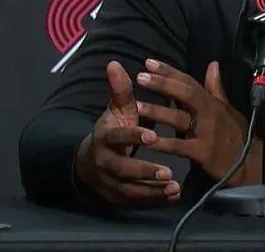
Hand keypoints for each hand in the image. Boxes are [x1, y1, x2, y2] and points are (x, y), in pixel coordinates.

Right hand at [73, 60, 181, 206]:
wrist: (90, 161)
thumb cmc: (112, 130)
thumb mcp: (116, 110)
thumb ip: (120, 90)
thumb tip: (114, 63)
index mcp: (105, 138)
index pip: (118, 137)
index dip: (134, 137)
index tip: (153, 134)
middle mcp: (105, 162)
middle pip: (122, 169)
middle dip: (144, 170)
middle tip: (168, 171)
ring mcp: (109, 182)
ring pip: (129, 190)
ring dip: (152, 190)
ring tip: (174, 188)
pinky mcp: (117, 197)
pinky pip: (135, 201)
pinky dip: (153, 200)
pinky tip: (172, 197)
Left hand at [135, 58, 261, 187]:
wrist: (249, 163)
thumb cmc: (235, 134)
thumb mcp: (227, 109)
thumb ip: (216, 88)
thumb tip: (213, 64)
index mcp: (211, 102)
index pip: (189, 82)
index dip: (169, 71)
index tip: (149, 62)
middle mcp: (208, 113)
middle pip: (185, 94)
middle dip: (163, 84)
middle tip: (140, 77)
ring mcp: (205, 133)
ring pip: (179, 119)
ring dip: (158, 112)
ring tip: (136, 106)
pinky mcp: (202, 153)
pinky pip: (179, 147)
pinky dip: (163, 144)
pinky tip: (148, 141)